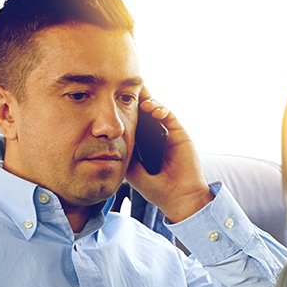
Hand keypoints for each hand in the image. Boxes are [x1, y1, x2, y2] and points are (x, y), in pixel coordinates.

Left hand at [126, 88, 213, 222]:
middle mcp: (153, 137)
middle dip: (136, 100)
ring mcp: (166, 133)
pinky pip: (169, 115)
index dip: (125, 110)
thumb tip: (108, 136)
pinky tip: (153, 110)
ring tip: (141, 102)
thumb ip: (123, 152)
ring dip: (148, 102)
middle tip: (127, 90)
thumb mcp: (131, 169)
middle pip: (143, 112)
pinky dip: (161, 109)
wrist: (177, 196)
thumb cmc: (154, 187)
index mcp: (141, 145)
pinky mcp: (178, 132)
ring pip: (156, 109)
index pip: (132, 122)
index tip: (113, 101)